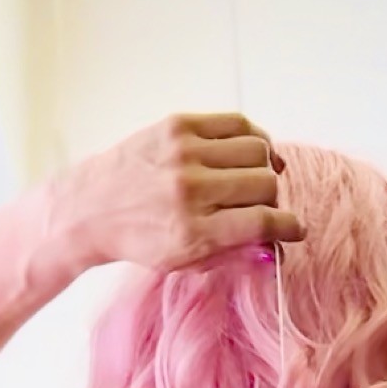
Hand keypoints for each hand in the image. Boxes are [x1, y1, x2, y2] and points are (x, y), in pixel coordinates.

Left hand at [75, 113, 304, 270]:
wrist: (91, 208)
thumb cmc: (140, 240)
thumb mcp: (185, 263)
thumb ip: (233, 255)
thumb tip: (276, 247)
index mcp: (193, 233)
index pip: (262, 223)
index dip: (288, 227)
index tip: (295, 229)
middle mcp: (190, 191)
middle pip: (264, 184)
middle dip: (274, 199)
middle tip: (266, 205)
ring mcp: (184, 154)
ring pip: (257, 150)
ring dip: (266, 167)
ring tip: (258, 178)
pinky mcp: (177, 126)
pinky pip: (236, 124)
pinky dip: (253, 138)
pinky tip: (252, 152)